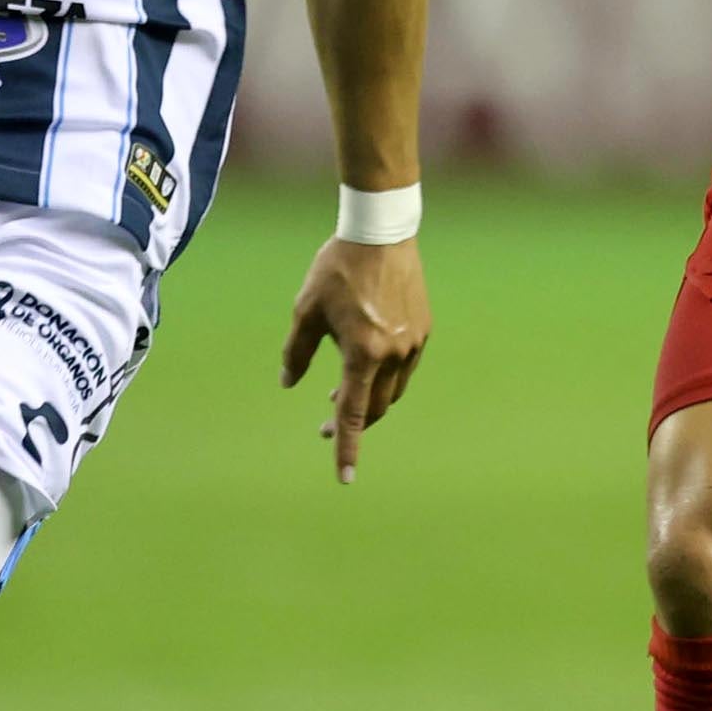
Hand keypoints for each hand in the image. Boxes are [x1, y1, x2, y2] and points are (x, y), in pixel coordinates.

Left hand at [282, 235, 429, 484]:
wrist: (381, 232)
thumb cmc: (337, 269)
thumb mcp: (306, 310)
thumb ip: (296, 352)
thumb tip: (288, 383)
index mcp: (361, 353)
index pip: (351, 413)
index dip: (346, 448)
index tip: (346, 478)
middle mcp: (392, 354)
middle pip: (375, 407)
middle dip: (352, 422)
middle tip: (323, 425)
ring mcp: (412, 343)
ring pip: (392, 390)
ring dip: (368, 399)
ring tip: (339, 391)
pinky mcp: (422, 329)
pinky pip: (403, 368)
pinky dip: (384, 376)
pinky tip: (366, 364)